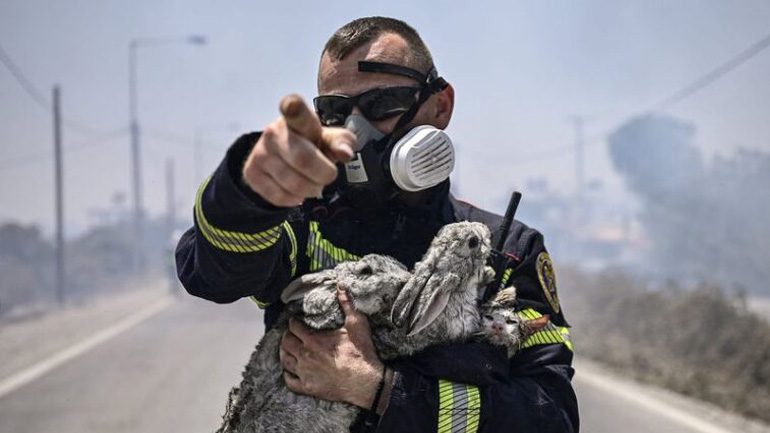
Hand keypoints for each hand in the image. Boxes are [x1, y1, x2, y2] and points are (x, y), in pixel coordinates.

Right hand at [242, 95, 355, 206]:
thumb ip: (342, 142)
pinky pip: (280, 197)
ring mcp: (260, 153)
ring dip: (311, 190)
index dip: (293, 108)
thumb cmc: (311, 144)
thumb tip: (345, 153)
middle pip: (304, 160)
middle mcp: (273, 132)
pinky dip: (294, 199)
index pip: (294, 111)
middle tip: (327, 175)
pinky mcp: (251, 173)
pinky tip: (295, 190)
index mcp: (296, 118)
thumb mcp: (330, 139)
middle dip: (323, 175)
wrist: (280, 156)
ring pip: (293, 184)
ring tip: (311, 182)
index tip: (291, 105)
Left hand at [280, 285, 383, 407]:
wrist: (366, 382)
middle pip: (286, 343)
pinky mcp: (308, 388)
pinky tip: (289, 371)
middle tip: (290, 333)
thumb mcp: (356, 324)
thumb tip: (341, 285)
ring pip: (285, 361)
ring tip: (286, 349)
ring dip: (284, 353)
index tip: (294, 320)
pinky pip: (290, 381)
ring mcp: (305, 373)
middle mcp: (305, 355)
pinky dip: (287, 375)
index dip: (293, 322)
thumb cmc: (361, 352)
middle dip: (287, 336)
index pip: (294, 327)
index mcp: (313, 340)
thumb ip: (347, 304)